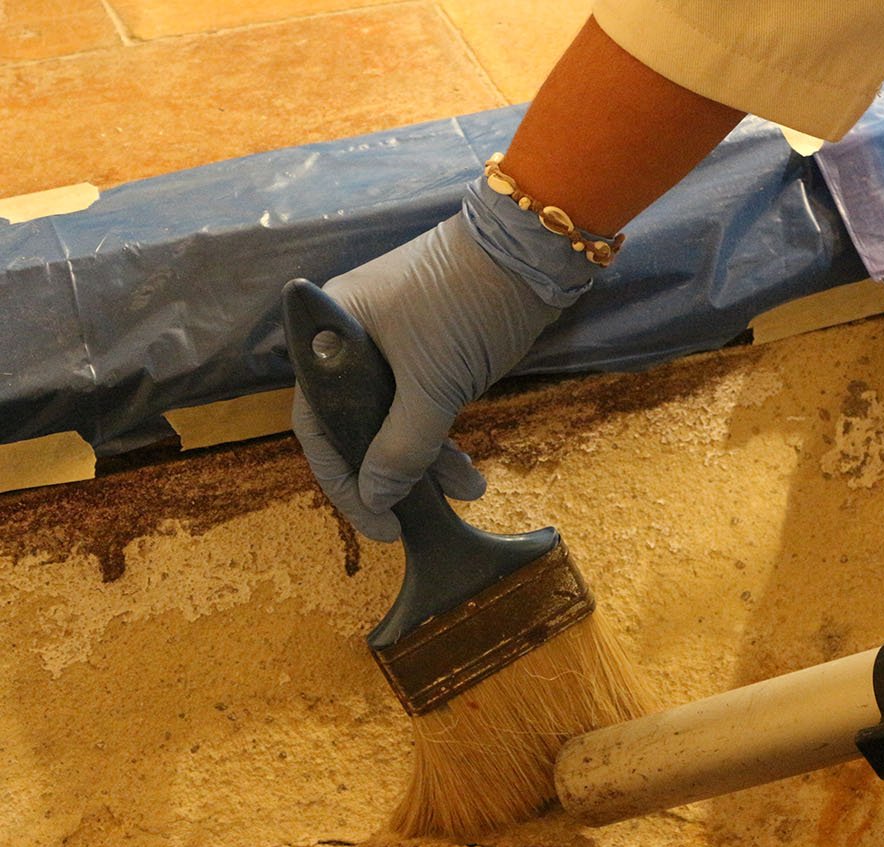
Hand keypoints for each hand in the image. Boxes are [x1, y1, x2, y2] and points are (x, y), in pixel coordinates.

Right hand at [291, 179, 600, 540]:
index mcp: (331, 336)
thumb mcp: (434, 385)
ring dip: (426, 459)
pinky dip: (440, 435)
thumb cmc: (468, 303)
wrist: (528, 248)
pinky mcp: (427, 346)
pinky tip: (467, 469)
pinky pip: (420, 402)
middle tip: (414, 520)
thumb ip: (402, 446)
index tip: (376, 523)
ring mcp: (389, 341)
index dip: (343, 480)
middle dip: (389, 475)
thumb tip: (375, 495)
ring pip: (394, 418)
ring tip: (466, 490)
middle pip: (355, 426)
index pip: (318, 425)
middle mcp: (350, 339)